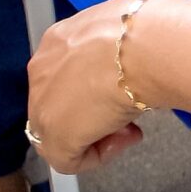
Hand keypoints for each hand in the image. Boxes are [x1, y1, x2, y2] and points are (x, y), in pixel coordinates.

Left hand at [25, 0, 167, 174]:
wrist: (146, 46)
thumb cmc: (148, 32)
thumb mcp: (127, 32)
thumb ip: (115, 49)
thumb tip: (130, 61)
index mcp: (58, 39)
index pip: (67, 75)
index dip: (96, 89)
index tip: (124, 90)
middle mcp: (42, 69)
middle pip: (62, 104)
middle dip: (95, 114)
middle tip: (129, 115)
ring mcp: (43, 104)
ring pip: (62, 133)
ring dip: (97, 136)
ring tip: (131, 128)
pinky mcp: (55, 136)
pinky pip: (70, 159)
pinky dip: (98, 156)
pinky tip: (124, 138)